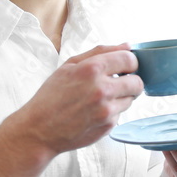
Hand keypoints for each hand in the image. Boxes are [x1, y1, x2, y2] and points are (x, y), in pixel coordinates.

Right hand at [14, 43, 142, 154]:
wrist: (39, 129)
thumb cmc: (51, 96)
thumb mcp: (69, 66)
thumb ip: (100, 52)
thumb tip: (127, 46)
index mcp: (92, 69)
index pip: (130, 59)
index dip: (130, 62)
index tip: (125, 67)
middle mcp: (102, 89)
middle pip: (137, 82)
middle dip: (131, 81)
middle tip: (118, 83)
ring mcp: (107, 110)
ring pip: (131, 99)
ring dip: (121, 97)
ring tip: (100, 99)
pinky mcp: (108, 125)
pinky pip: (120, 114)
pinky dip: (112, 112)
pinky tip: (94, 112)